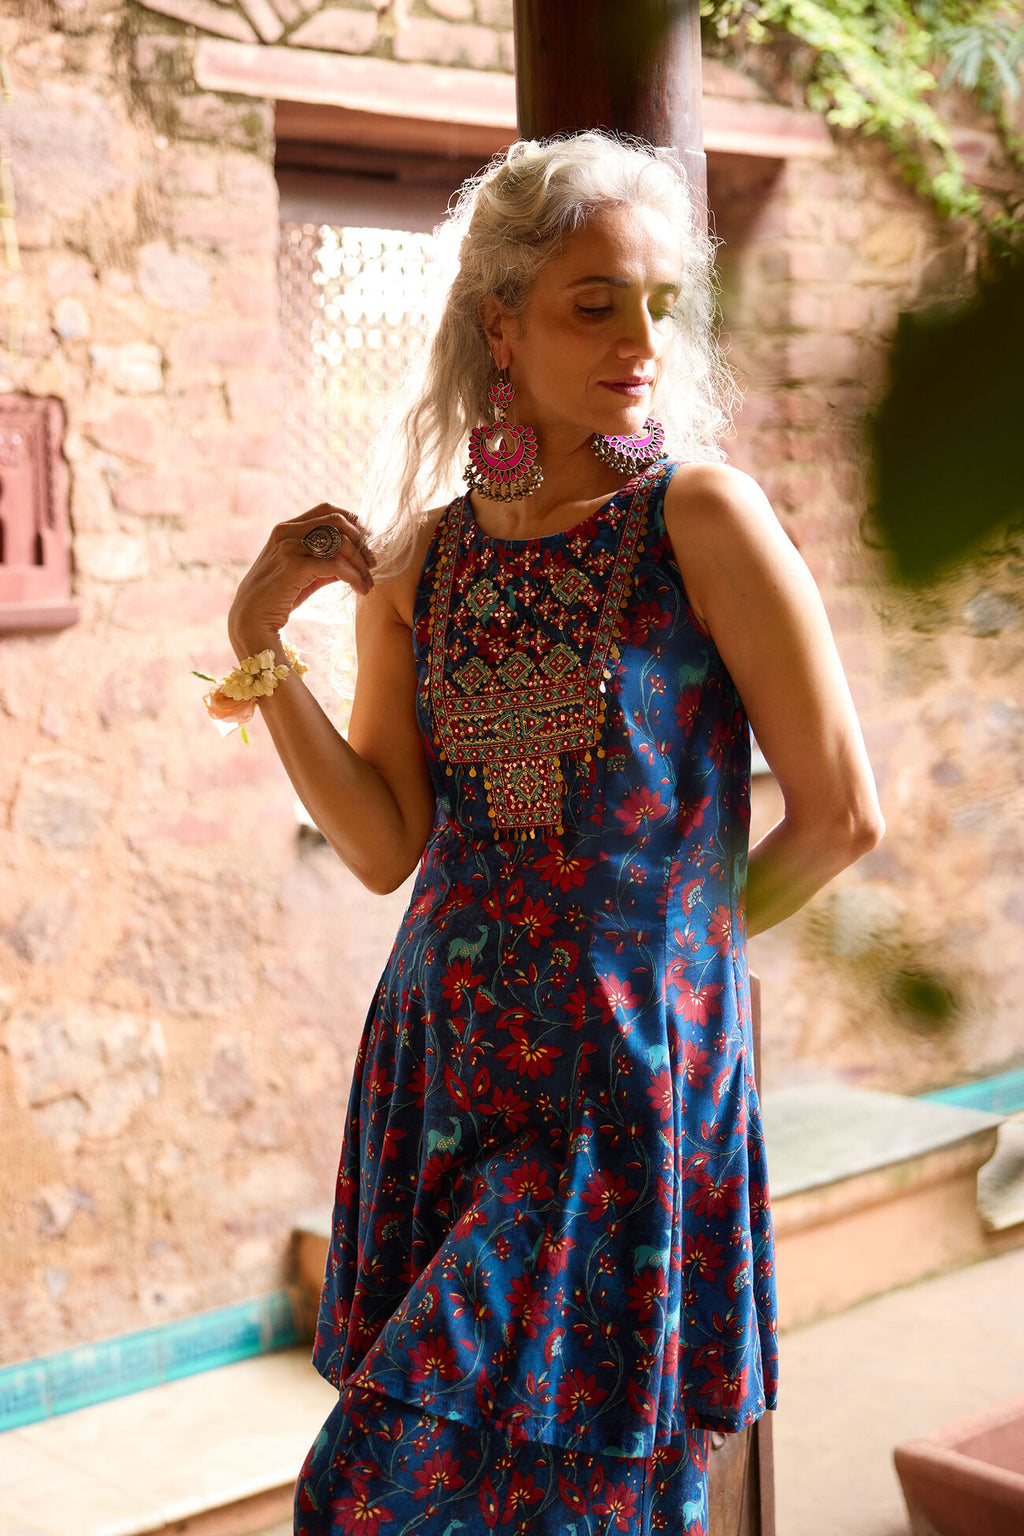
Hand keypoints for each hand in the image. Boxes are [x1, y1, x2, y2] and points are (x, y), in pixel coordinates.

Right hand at [227, 505, 375, 656]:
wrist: (251, 620)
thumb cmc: (278, 598)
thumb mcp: (304, 574)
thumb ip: (326, 561)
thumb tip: (357, 560)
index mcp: (287, 528)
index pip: (327, 510)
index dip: (353, 521)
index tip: (368, 542)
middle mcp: (286, 532)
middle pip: (337, 521)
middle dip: (361, 540)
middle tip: (373, 562)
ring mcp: (288, 547)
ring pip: (340, 542)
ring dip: (361, 562)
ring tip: (369, 582)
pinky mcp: (294, 566)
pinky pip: (336, 565)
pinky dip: (354, 576)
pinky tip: (361, 589)